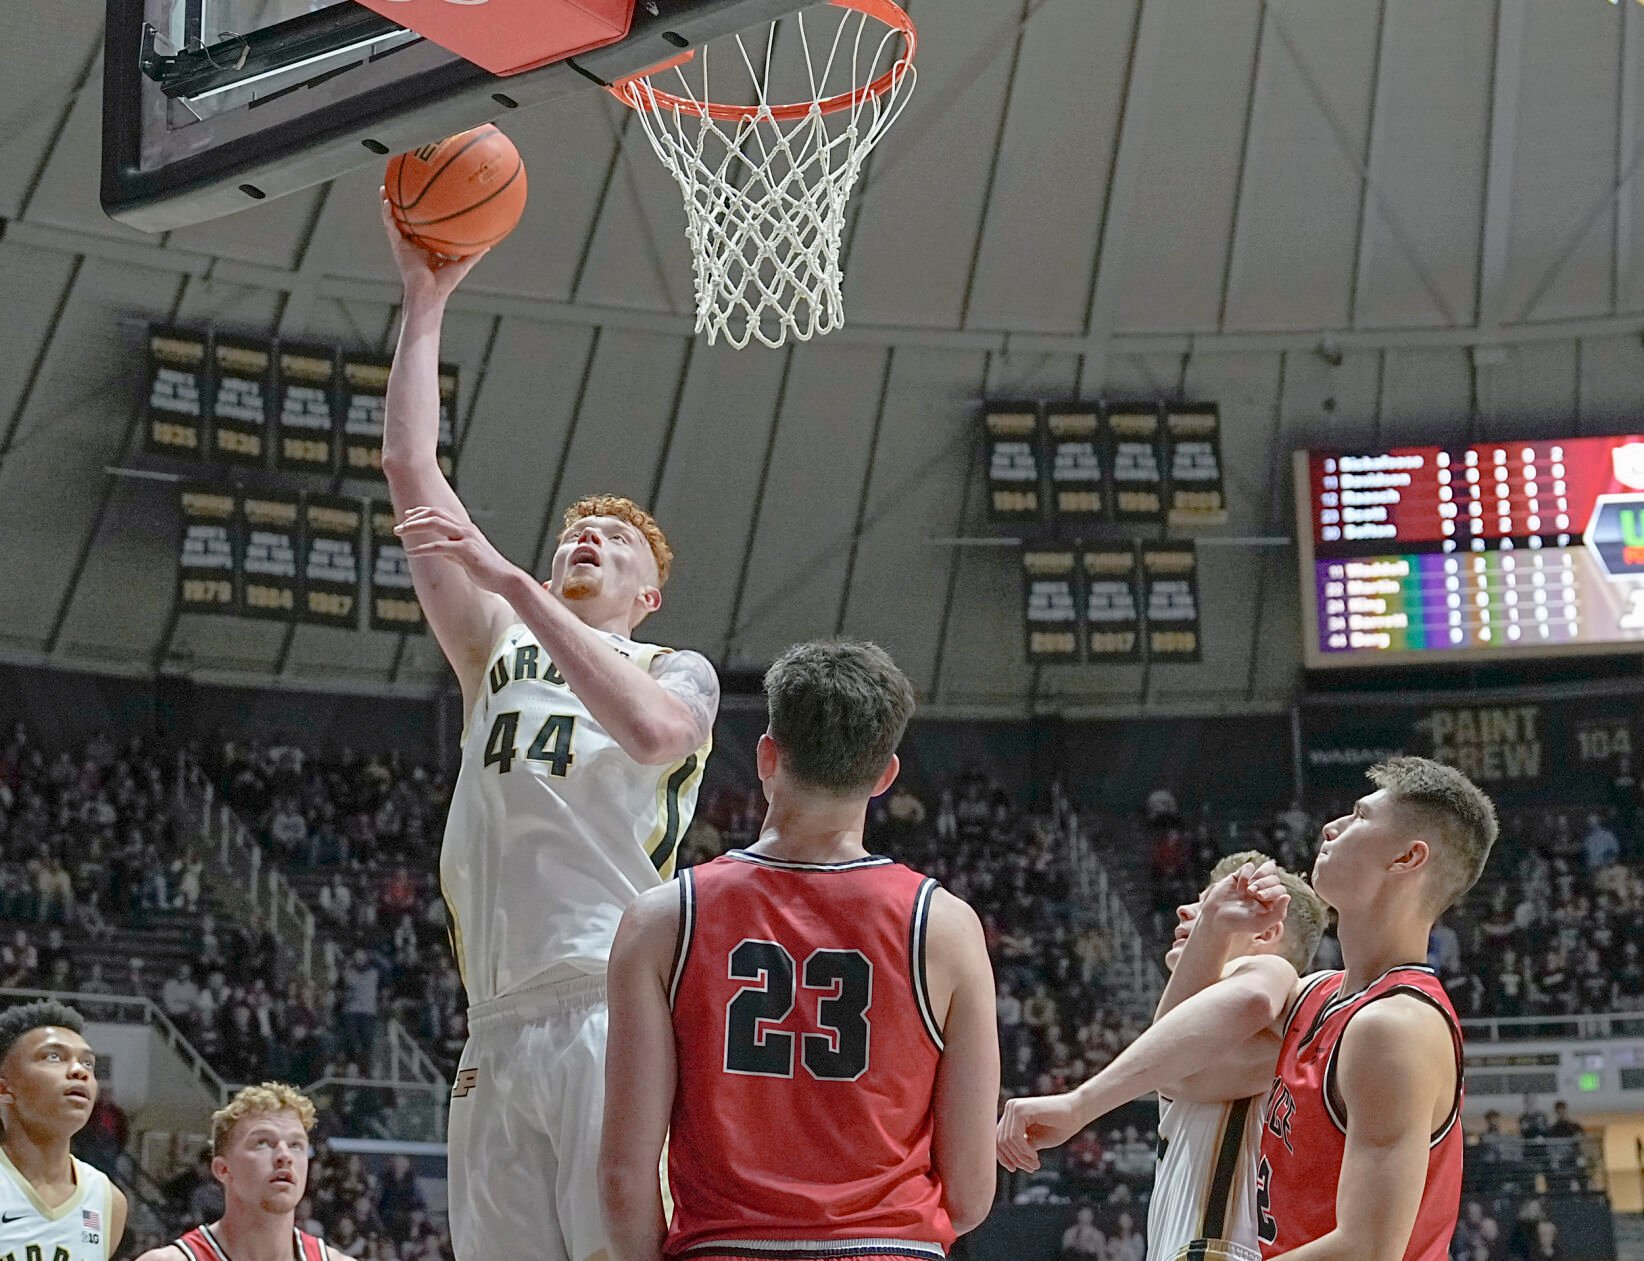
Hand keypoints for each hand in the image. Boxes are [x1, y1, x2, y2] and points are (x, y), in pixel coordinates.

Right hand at [380, 192, 487, 301]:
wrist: (429, 294)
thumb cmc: (444, 284)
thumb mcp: (462, 265)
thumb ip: (473, 254)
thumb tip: (489, 245)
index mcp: (426, 248)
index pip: (424, 228)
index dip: (424, 216)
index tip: (426, 200)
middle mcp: (413, 244)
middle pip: (407, 220)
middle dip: (403, 205)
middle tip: (403, 187)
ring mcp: (403, 245)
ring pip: (393, 220)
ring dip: (388, 204)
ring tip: (384, 188)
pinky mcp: (397, 246)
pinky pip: (390, 227)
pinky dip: (387, 214)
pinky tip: (386, 201)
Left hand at [396, 506, 520, 594]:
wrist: (505, 579)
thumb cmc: (487, 570)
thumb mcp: (467, 558)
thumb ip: (454, 552)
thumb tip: (442, 551)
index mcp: (466, 529)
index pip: (440, 512)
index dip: (422, 511)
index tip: (407, 515)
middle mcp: (465, 529)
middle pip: (435, 513)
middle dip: (414, 518)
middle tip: (397, 527)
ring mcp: (466, 538)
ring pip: (435, 523)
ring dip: (414, 527)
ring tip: (399, 533)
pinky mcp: (466, 551)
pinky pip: (440, 546)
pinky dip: (423, 548)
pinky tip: (411, 552)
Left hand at [997, 1093, 1083, 1172]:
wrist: (1077, 1112)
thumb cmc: (1059, 1126)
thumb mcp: (1035, 1141)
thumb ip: (1020, 1147)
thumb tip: (1005, 1160)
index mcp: (1012, 1115)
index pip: (998, 1139)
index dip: (1003, 1157)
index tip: (1014, 1170)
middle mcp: (1010, 1108)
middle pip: (1001, 1141)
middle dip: (1015, 1159)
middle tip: (1031, 1168)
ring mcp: (1014, 1107)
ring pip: (1007, 1141)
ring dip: (1021, 1158)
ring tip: (1035, 1165)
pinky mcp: (1020, 1109)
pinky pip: (1015, 1137)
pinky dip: (1024, 1151)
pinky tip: (1035, 1157)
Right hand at [1200, 860, 1289, 936]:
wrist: (1215, 918)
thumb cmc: (1238, 924)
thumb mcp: (1261, 923)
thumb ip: (1279, 913)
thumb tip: (1288, 896)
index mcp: (1271, 904)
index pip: (1281, 890)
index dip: (1272, 890)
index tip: (1259, 897)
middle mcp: (1263, 892)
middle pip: (1274, 879)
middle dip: (1264, 884)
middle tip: (1252, 893)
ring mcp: (1252, 883)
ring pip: (1267, 869)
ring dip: (1259, 876)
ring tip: (1248, 888)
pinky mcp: (1239, 876)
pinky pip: (1249, 867)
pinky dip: (1245, 874)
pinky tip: (1238, 885)